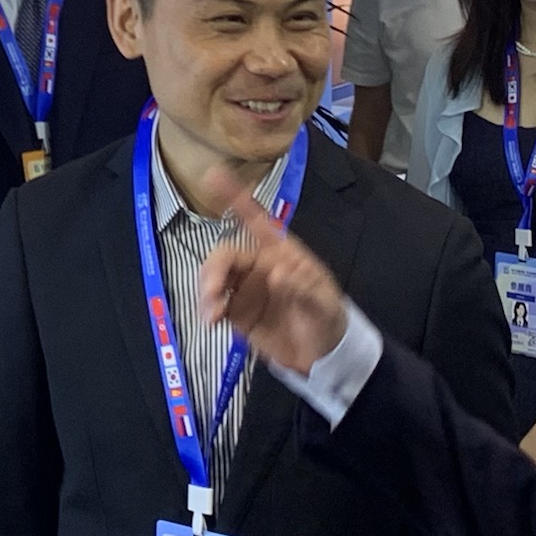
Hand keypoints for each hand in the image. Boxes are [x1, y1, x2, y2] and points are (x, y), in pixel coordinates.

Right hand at [198, 165, 348, 374]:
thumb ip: (303, 289)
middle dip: (213, 269)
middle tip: (213, 292)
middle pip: (226, 254)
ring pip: (215, 277)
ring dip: (207, 290)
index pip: (256, 220)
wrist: (323, 359)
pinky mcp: (237, 312)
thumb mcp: (324, 305)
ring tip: (211, 314)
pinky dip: (208, 308)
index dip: (235, 196)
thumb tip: (277, 274)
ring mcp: (244, 289)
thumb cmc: (328, 320)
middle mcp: (258, 266)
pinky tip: (211, 320)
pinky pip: (215, 304)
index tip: (212, 176)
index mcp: (281, 253)